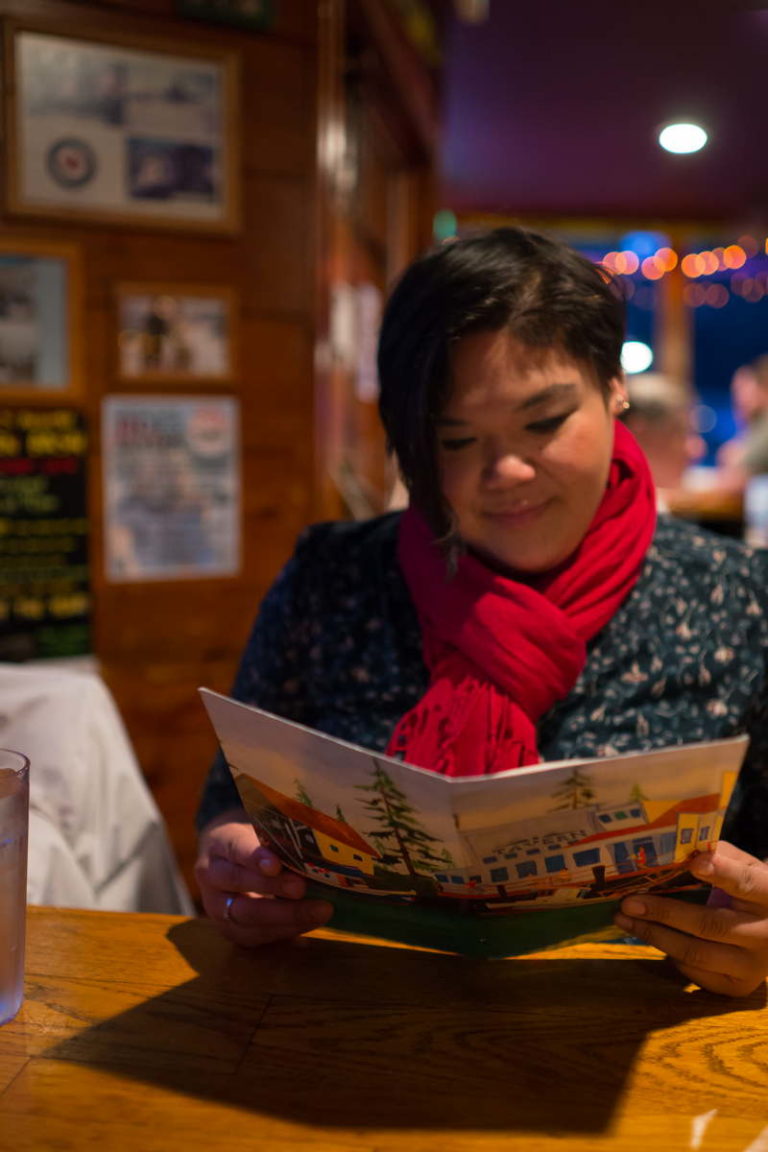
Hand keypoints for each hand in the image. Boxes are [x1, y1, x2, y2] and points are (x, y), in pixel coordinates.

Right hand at [195, 809, 333, 945]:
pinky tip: (309, 926)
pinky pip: (255, 936)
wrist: (229, 862)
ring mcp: (217, 907)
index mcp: (219, 844)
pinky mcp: (230, 930)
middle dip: (272, 888)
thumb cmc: (255, 843)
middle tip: (302, 888)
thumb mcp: (261, 833)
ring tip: (319, 911)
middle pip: (237, 884)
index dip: (254, 857)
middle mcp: (211, 876)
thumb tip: (316, 855)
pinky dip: (285, 932)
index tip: (276, 864)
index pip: (235, 848)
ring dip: (285, 917)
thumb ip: (280, 844)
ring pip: (245, 917)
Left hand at [614, 841, 767, 996]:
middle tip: (629, 902)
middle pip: (710, 925)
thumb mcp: (743, 867)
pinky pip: (695, 972)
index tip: (693, 864)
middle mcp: (766, 934)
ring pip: (697, 954)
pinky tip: (652, 935)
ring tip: (624, 919)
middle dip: (664, 912)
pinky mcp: (738, 986)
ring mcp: (753, 966)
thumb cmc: (747, 889)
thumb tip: (672, 849)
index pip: (745, 883)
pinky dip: (669, 953)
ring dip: (654, 935)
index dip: (721, 872)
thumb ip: (716, 855)